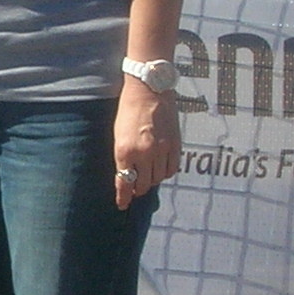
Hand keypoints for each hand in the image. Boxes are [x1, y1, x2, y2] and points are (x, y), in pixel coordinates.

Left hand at [113, 78, 180, 208]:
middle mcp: (143, 153)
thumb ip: (123, 157)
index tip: (122, 204)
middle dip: (138, 189)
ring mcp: (161, 150)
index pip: (124, 182)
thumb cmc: (129, 110)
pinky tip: (160, 167)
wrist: (149, 90)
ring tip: (147, 174)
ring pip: (157, 179)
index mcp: (124, 150)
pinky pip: (171, 169)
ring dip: (151, 180)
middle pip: (143, 185)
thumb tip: (127, 176)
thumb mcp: (119, 135)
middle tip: (136, 188)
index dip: (123, 197)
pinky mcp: (174, 145)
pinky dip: (165, 172)